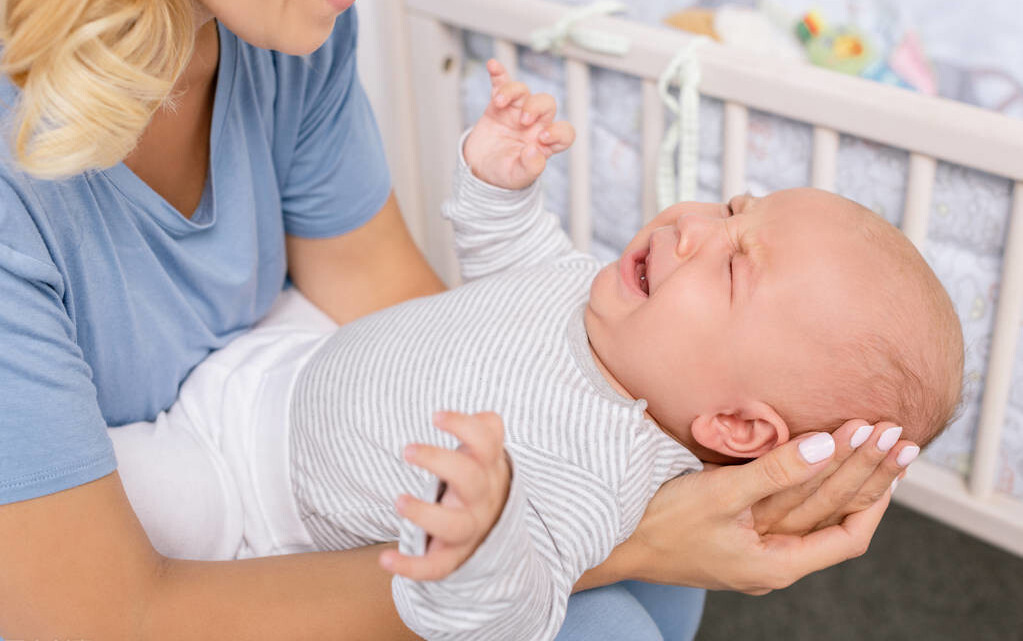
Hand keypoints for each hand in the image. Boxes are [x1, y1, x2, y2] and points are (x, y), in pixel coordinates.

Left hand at [380, 411, 510, 580]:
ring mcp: (468, 529)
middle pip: (470, 479)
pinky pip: (437, 566)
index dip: (464, 427)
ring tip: (399, 500)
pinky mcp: (452, 556)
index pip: (486, 443)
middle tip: (408, 449)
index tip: (436, 416)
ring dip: (425, 514)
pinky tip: (385, 559)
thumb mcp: (485, 456)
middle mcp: (481, 499)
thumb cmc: (477, 480)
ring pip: (456, 526)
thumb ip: (486, 431)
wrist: (492, 529)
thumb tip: (486, 417)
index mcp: (488, 469)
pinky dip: (411, 566)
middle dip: (439, 462)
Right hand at [463, 59, 575, 189]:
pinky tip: (493, 65)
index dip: (559, 132)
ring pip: (524, 91)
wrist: (480, 169)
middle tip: (523, 121)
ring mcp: (517, 112)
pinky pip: (502, 84)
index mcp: (545, 143)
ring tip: (500, 103)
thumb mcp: (517, 177)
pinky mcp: (498, 105)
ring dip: (513, 92)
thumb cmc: (504, 173)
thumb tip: (536, 151)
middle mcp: (535, 124)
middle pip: (547, 103)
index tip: (542, 139)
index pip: (565, 132)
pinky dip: (498, 73)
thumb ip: (530, 168)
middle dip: (537, 107)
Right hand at [605, 433, 889, 594]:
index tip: (889, 454)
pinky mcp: (740, 535)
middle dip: (866, 476)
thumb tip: (828, 446)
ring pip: (812, 513)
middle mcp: (773, 562)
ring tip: (873, 444)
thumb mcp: (718, 496)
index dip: (875, 495)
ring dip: (844, 477)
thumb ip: (776, 471)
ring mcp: (756, 551)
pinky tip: (822, 464)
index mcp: (775, 564)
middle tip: (895, 435)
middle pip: (832, 518)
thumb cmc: (657, 524)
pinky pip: (788, 510)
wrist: (611, 541)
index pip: (847, 535)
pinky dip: (812, 485)